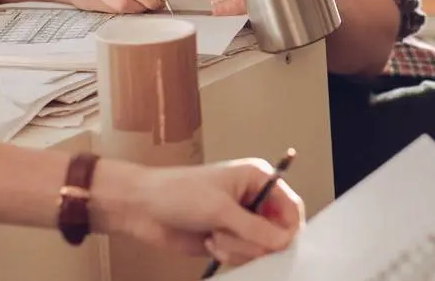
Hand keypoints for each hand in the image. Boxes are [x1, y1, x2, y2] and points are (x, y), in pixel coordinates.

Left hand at [100, 158, 304, 266]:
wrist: (143, 209)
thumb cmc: (178, 193)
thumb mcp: (220, 209)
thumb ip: (255, 228)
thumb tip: (284, 242)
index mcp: (257, 178)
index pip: (290, 206)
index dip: (289, 227)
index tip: (280, 244)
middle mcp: (252, 199)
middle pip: (277, 231)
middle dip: (255, 240)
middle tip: (231, 236)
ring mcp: (240, 220)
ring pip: (260, 247)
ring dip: (238, 248)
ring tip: (215, 237)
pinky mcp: (228, 238)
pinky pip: (243, 256)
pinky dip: (229, 254)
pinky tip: (210, 243)